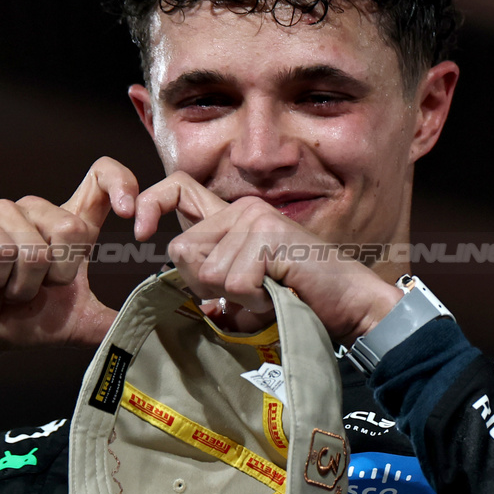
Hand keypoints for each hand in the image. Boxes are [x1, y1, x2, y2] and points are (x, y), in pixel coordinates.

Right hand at [0, 157, 138, 370]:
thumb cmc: (22, 321)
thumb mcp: (77, 322)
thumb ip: (115, 319)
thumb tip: (154, 325)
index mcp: (68, 223)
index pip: (101, 176)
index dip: (121, 184)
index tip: (131, 215)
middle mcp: (37, 210)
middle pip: (71, 228)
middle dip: (56, 276)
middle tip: (34, 289)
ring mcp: (2, 211)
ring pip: (34, 248)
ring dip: (23, 285)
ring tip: (7, 288)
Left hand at [135, 172, 401, 342]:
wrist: (353, 305)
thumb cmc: (303, 302)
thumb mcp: (249, 292)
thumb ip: (217, 285)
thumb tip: (198, 299)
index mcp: (235, 219)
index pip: (177, 189)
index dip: (150, 205)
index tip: (140, 233)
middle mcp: (243, 210)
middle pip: (181, 251)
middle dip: (204, 284)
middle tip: (247, 292)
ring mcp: (255, 220)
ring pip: (206, 272)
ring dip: (235, 297)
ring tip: (269, 292)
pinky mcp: (267, 237)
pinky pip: (233, 283)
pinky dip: (253, 301)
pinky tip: (278, 293)